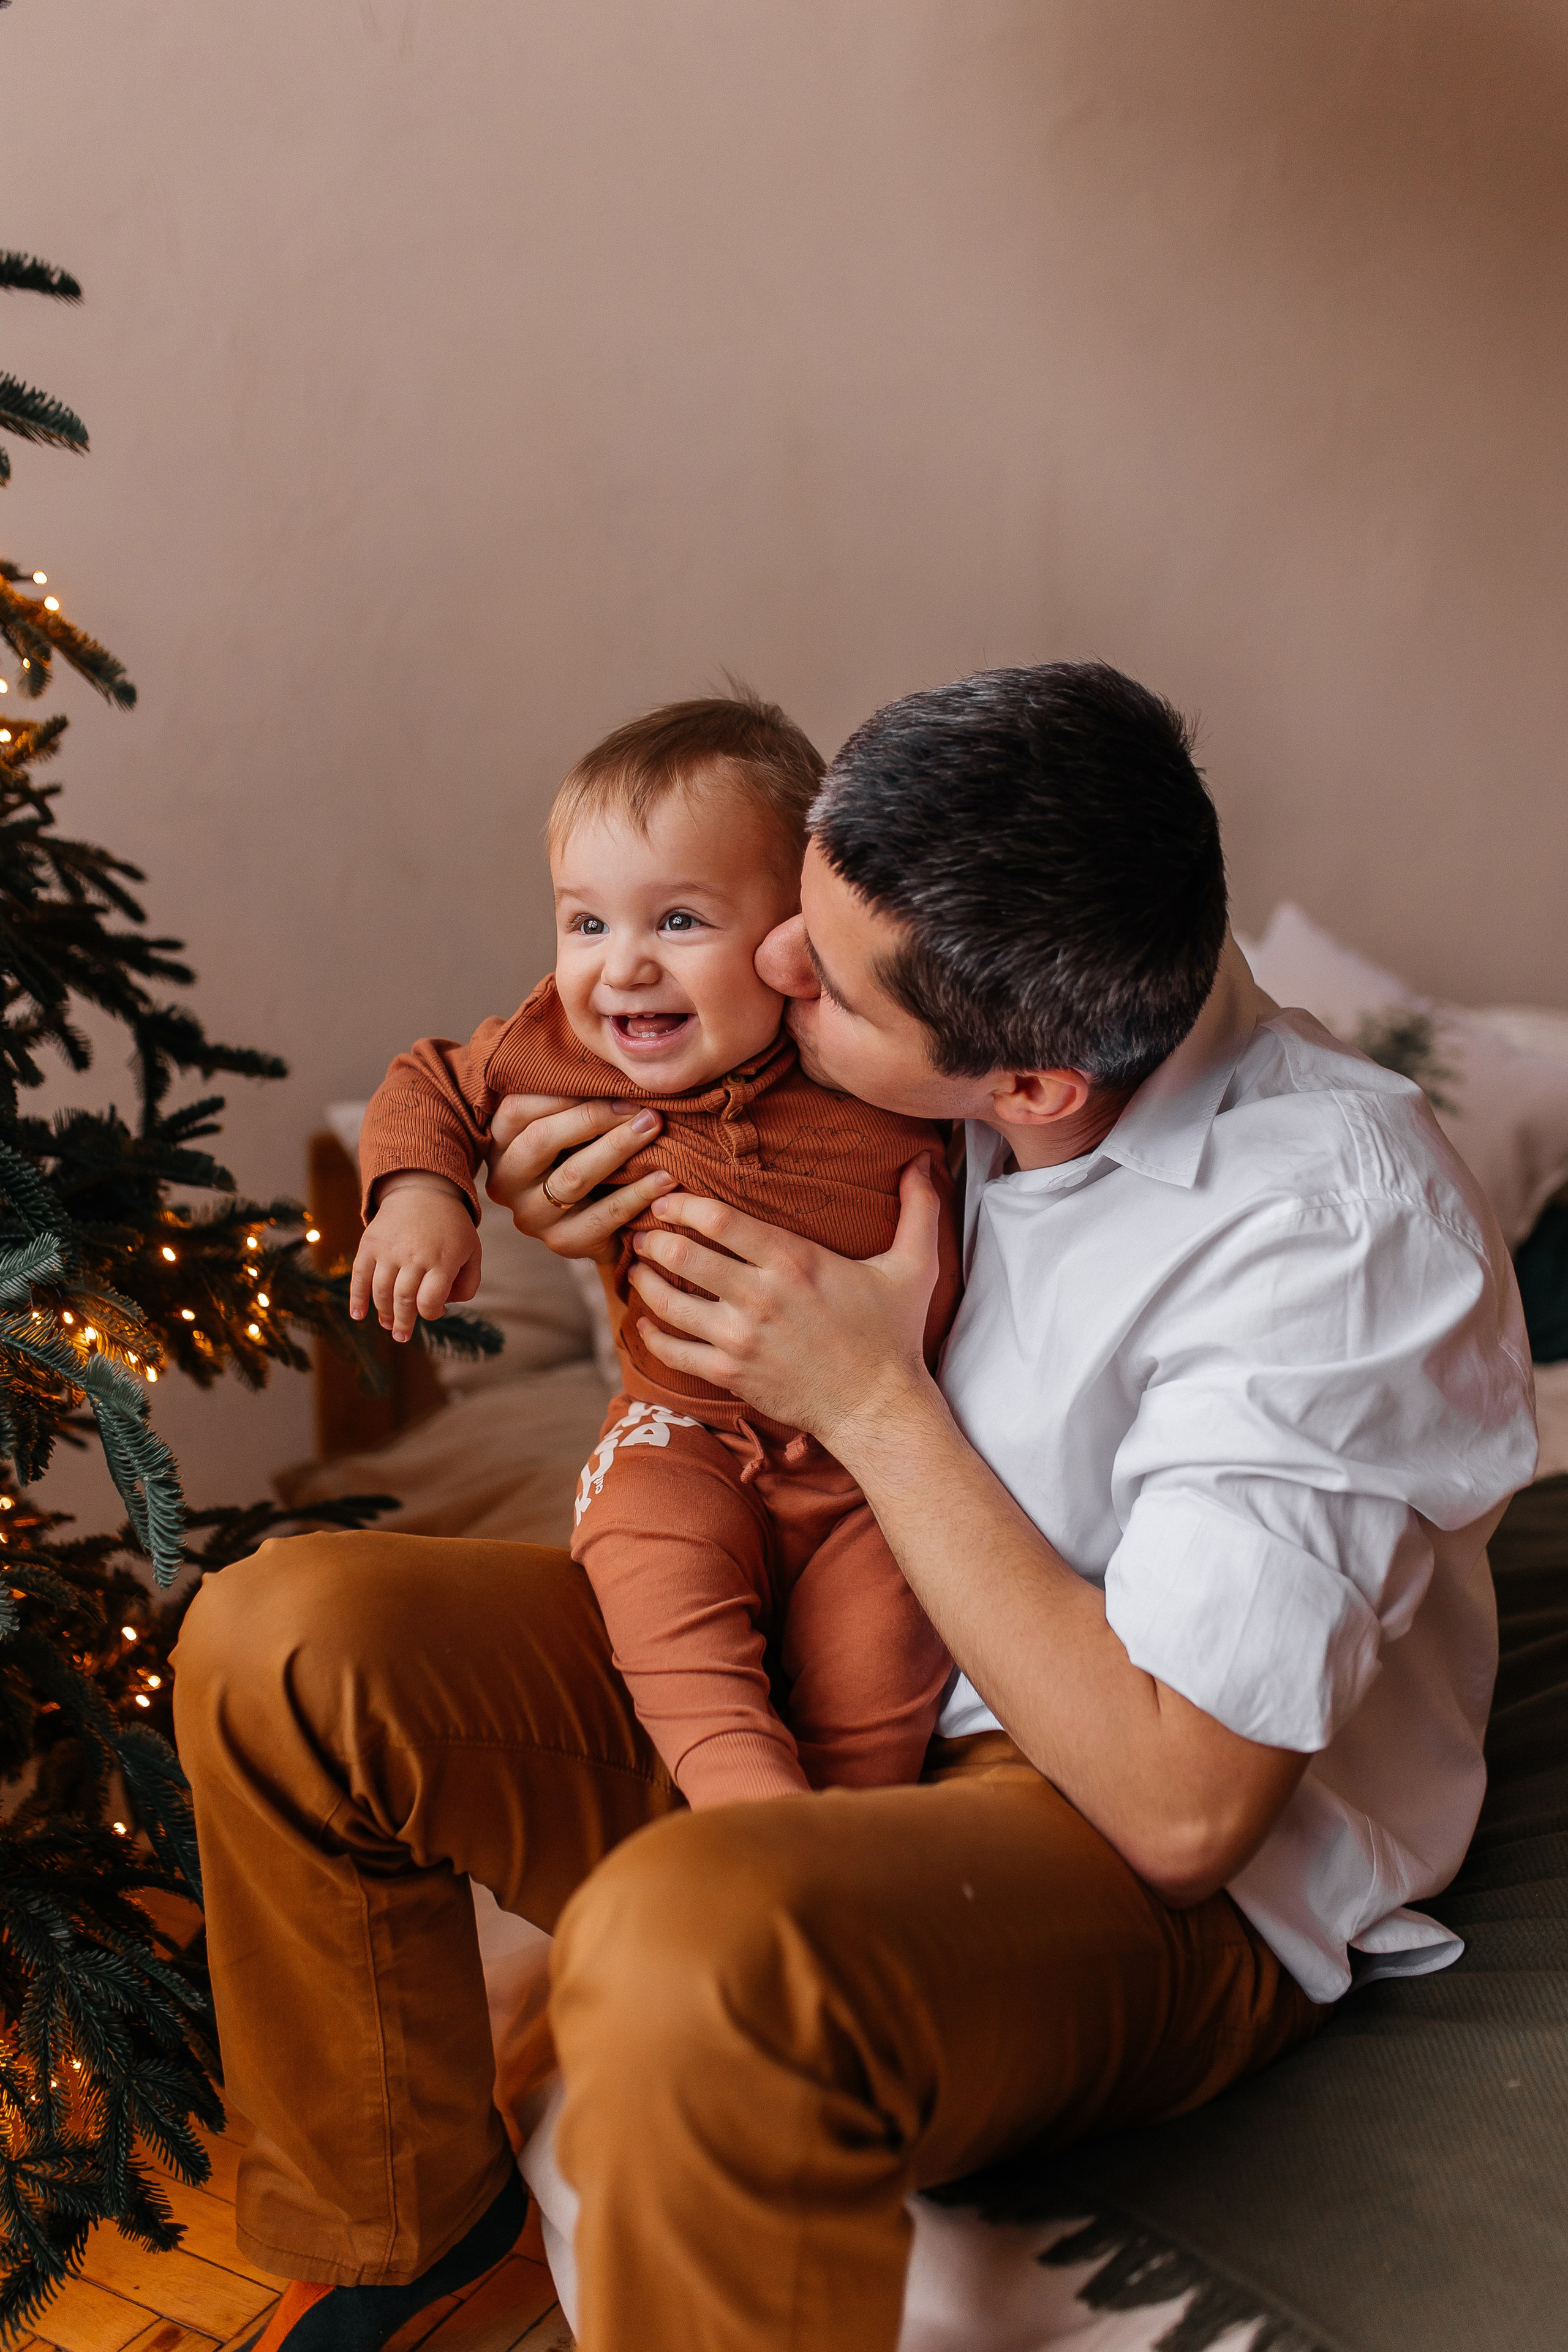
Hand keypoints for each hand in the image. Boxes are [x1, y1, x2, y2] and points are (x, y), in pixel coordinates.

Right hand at [349, 1172, 482, 1342]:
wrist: (423, 1190)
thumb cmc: (451, 1228)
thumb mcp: (472, 1252)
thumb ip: (468, 1284)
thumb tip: (444, 1307)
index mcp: (442, 1260)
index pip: (431, 1300)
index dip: (430, 1314)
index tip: (432, 1312)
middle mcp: (415, 1255)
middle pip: (404, 1299)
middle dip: (403, 1323)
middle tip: (402, 1336)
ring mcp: (390, 1249)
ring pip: (381, 1291)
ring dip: (383, 1313)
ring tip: (388, 1324)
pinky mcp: (370, 1243)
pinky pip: (359, 1275)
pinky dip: (356, 1298)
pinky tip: (357, 1315)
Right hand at [485, 1093, 676, 1262]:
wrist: (599, 1223)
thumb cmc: (583, 1155)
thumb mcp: (568, 1126)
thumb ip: (572, 1098)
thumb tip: (609, 1064)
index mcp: (498, 1144)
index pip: (518, 1109)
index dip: (563, 1093)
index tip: (612, 1083)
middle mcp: (506, 1181)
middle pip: (542, 1139)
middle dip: (595, 1117)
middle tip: (640, 1106)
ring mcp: (532, 1216)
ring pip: (574, 1176)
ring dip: (619, 1147)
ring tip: (654, 1127)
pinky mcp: (563, 1242)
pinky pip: (603, 1216)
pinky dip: (638, 1194)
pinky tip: (666, 1177)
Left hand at [626, 1154, 942, 1457]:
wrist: (879, 1408)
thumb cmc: (892, 1335)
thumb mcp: (914, 1266)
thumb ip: (919, 1207)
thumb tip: (926, 1158)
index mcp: (795, 1261)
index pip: (718, 1220)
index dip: (682, 1205)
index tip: (667, 1199)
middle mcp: (760, 1297)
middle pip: (684, 1256)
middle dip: (654, 1239)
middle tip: (644, 1232)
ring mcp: (742, 1339)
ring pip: (669, 1303)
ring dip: (645, 1282)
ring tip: (636, 1268)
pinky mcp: (732, 1375)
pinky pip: (674, 1352)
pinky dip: (651, 1334)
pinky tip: (644, 1321)